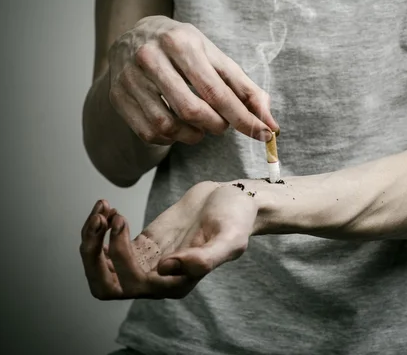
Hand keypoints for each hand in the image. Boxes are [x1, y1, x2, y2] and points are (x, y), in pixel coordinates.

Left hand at [79, 181, 258, 299]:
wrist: (234, 199)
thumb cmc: (236, 218)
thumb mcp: (230, 238)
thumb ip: (204, 259)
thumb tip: (163, 269)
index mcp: (177, 284)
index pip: (132, 283)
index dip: (118, 254)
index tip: (122, 219)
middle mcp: (158, 279)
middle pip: (107, 286)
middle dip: (92, 257)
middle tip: (99, 220)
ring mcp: (147, 261)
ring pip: (103, 269)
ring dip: (91, 241)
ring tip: (101, 209)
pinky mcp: (143, 243)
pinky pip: (108, 247)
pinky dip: (101, 229)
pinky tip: (107, 207)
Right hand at [107, 15, 277, 145]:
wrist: (133, 36)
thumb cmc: (184, 49)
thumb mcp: (215, 57)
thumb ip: (245, 89)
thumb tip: (271, 124)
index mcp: (181, 42)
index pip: (217, 91)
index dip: (244, 118)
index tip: (265, 134)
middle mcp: (150, 57)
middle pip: (193, 111)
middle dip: (218, 126)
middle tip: (223, 125)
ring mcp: (129, 79)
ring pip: (170, 126)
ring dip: (195, 135)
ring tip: (201, 124)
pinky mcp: (118, 98)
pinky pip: (151, 133)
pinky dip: (172, 138)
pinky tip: (179, 125)